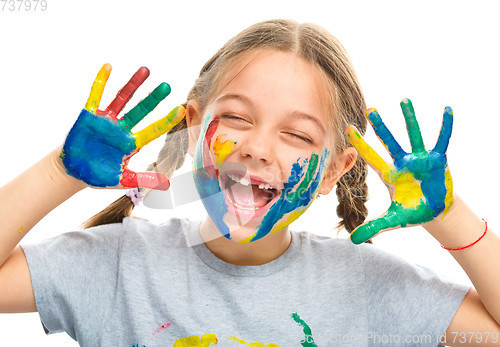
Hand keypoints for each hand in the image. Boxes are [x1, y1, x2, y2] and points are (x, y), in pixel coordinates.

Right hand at [60, 64, 184, 189]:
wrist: (73, 172)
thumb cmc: (99, 175)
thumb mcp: (123, 180)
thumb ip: (144, 179)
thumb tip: (167, 184)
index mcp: (132, 143)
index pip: (153, 130)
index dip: (166, 121)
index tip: (180, 110)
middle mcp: (122, 129)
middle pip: (141, 111)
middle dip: (153, 99)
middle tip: (167, 86)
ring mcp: (106, 120)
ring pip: (122, 99)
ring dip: (133, 85)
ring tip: (146, 70)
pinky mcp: (89, 115)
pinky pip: (96, 96)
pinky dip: (101, 82)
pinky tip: (109, 67)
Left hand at [345, 98, 453, 243]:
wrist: (435, 210)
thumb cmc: (412, 211)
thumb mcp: (393, 221)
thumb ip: (373, 227)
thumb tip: (352, 240)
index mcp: (390, 175)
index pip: (371, 157)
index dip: (360, 145)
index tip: (347, 129)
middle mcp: (402, 163)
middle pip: (389, 142)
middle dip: (380, 127)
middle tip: (369, 110)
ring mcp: (420, 159)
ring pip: (413, 135)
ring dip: (409, 119)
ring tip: (403, 100)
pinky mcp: (437, 160)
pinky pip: (441, 140)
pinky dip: (445, 126)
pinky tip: (446, 110)